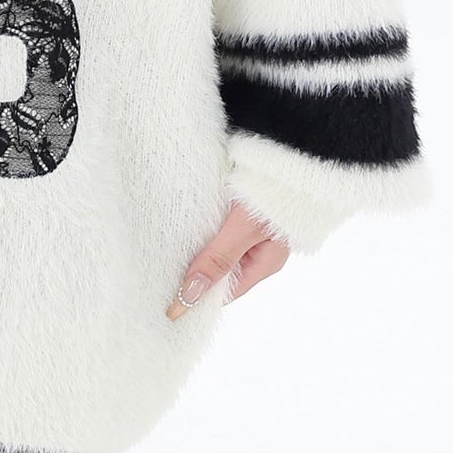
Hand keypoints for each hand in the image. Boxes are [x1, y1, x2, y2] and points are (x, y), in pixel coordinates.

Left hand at [165, 199, 286, 317]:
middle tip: (159, 276)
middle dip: (194, 273)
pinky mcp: (244, 209)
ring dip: (197, 248)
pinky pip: (219, 227)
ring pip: (218, 247)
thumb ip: (217, 260)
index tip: (169, 302)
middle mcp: (260, 250)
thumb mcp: (242, 229)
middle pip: (221, 270)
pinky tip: (184, 224)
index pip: (225, 292)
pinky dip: (203, 228)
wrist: (293, 150)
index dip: (199, 297)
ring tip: (165, 250)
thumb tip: (190, 296)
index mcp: (265, 263)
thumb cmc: (276, 193)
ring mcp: (253, 229)